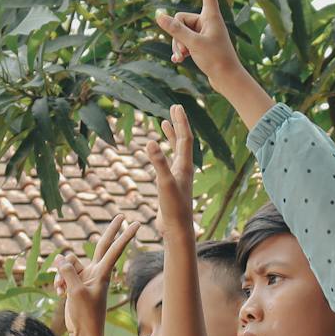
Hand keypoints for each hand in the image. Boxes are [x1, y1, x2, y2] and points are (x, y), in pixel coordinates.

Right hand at [54, 215, 141, 335]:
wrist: (84, 332)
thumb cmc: (85, 314)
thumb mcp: (76, 292)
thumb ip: (68, 272)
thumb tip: (60, 257)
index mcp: (102, 273)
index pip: (114, 250)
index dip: (123, 235)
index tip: (135, 223)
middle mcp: (95, 271)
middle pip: (102, 244)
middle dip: (110, 230)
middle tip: (122, 215)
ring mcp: (85, 275)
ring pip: (69, 262)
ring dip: (60, 274)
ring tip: (60, 290)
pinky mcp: (74, 281)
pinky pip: (62, 272)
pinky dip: (58, 281)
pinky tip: (58, 293)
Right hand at [143, 106, 195, 224]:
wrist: (177, 229)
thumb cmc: (173, 208)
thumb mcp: (164, 183)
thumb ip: (158, 162)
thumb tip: (150, 142)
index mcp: (184, 166)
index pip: (184, 138)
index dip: (180, 122)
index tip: (176, 106)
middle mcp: (183, 169)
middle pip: (182, 141)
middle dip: (177, 124)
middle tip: (173, 108)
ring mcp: (177, 176)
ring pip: (175, 151)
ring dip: (171, 136)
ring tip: (164, 124)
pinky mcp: (171, 184)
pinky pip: (168, 162)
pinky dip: (163, 152)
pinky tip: (157, 152)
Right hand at [157, 0, 244, 87]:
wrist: (228, 80)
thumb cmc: (216, 60)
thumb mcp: (193, 44)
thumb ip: (175, 29)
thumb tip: (158, 14)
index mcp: (211, 15)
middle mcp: (208, 20)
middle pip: (181, 18)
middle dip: (177, 34)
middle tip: (185, 50)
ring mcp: (204, 32)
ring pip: (180, 31)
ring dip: (178, 44)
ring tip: (183, 57)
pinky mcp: (201, 43)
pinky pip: (184, 40)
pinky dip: (181, 50)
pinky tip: (179, 60)